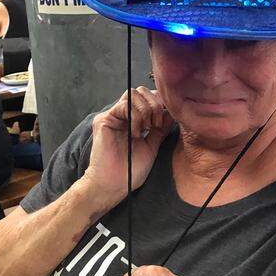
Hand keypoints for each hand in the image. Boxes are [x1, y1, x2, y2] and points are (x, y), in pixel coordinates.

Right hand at [79, 88, 172, 211]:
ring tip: (147, 128)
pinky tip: (136, 133)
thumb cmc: (132, 170)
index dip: (159, 103)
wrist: (115, 184)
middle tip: (156, 125)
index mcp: (132, 120)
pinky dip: (135, 116)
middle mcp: (121, 115)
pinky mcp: (104, 120)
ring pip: (133, 94)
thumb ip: (160, 128)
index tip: (166, 120)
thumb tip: (171, 112)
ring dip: (145, 109)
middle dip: (154, 104)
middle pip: (140, 91)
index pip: (147, 98)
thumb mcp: (152, 145)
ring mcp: (112, 116)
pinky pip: (124, 105)